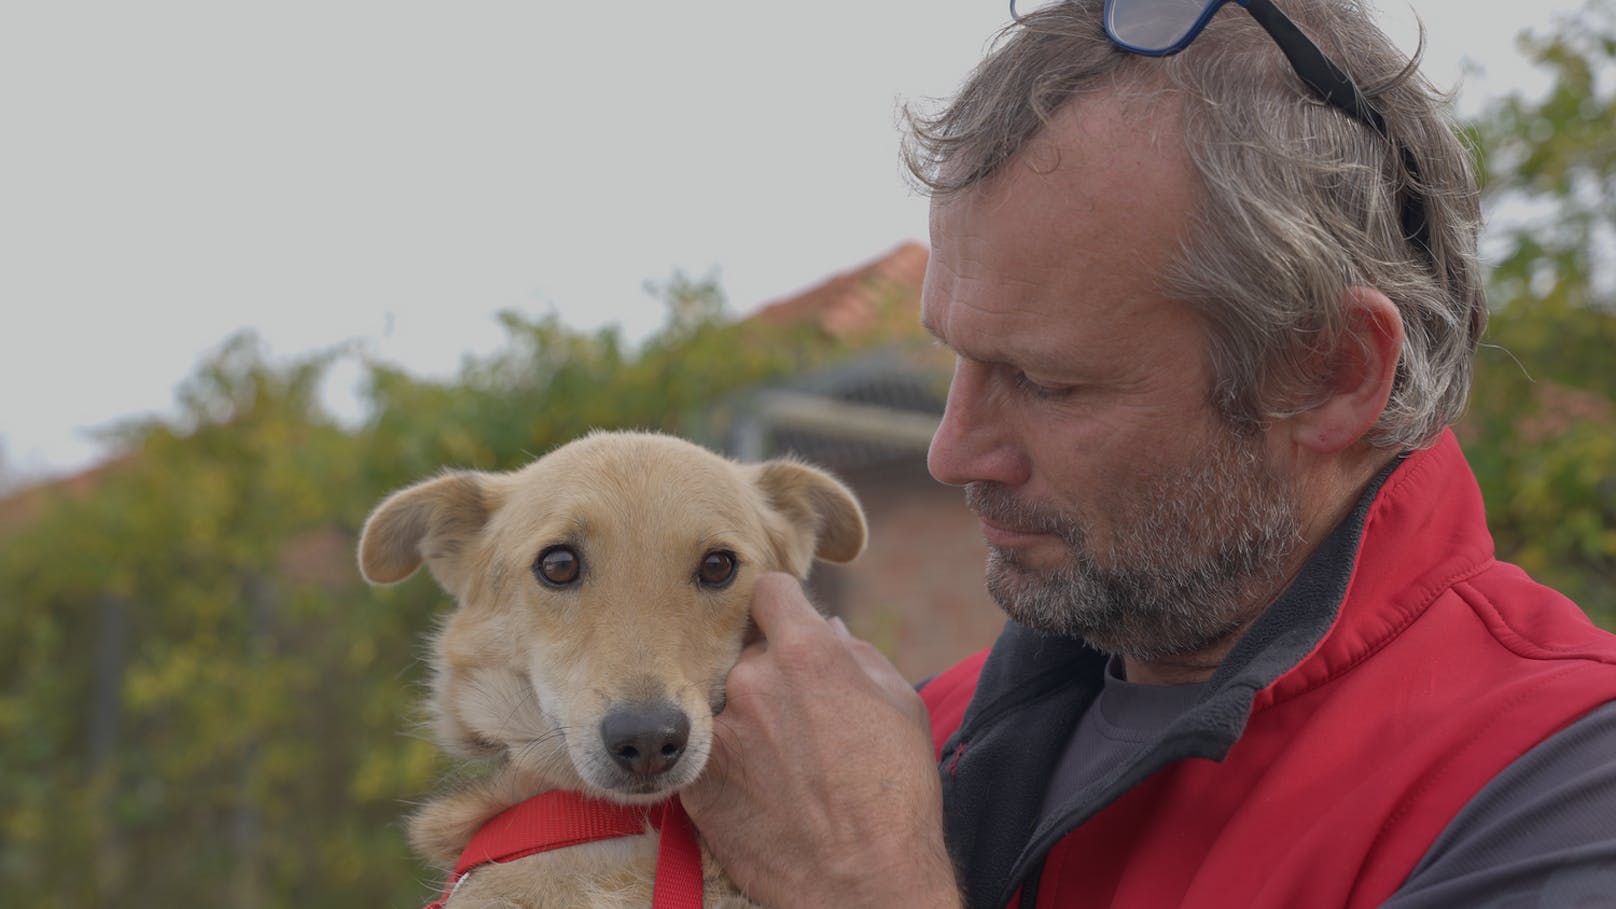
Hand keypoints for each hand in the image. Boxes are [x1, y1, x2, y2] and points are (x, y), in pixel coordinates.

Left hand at [683, 573, 960, 907]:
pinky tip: (758, 790)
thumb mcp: (900, 705)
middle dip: (769, 673)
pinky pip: (706, 752)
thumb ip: (856, 655)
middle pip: (746, 652)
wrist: (864, 882)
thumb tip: (826, 630)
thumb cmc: (896, 794)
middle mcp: (753, 682)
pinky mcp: (697, 782)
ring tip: (781, 763)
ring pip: (725, 704)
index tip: (785, 625)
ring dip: (745, 721)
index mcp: (806, 653)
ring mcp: (719, 733)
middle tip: (798, 716)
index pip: (769, 592)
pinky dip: (725, 764)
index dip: (780, 606)